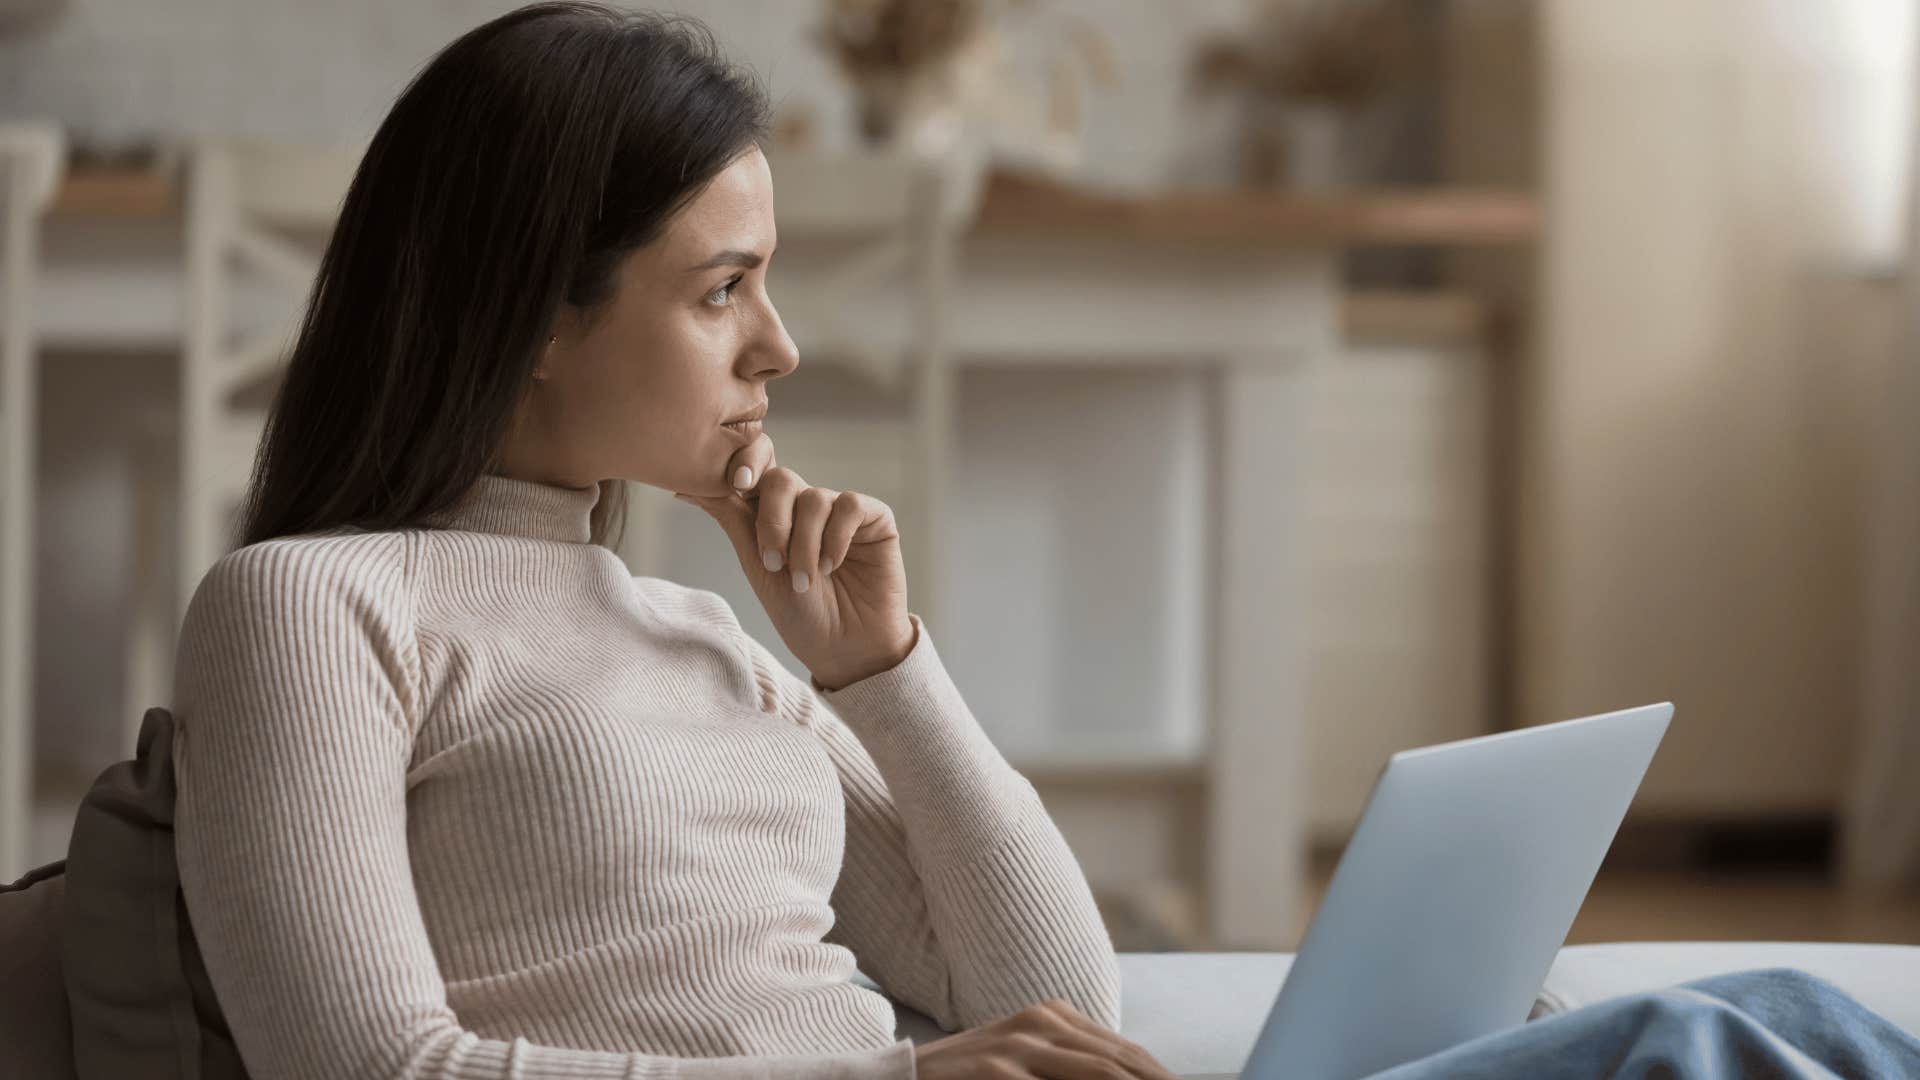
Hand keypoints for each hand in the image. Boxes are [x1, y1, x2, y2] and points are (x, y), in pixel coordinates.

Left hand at [674, 432, 913, 690]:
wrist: (844, 650)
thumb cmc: (800, 614)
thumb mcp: (757, 566)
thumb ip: (731, 519)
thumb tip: (685, 487)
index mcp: (776, 514)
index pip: (758, 470)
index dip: (746, 465)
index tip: (736, 485)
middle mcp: (808, 507)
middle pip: (782, 479)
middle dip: (772, 521)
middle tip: (773, 562)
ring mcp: (841, 511)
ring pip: (814, 499)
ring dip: (804, 545)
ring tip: (806, 581)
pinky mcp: (876, 520)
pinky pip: (850, 505)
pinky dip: (836, 537)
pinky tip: (833, 565)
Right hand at [914, 999, 1180, 1079]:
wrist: (901, 1079)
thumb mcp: (1024, 1065)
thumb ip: (1069, 1070)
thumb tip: (1129, 1077)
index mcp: (1053, 1016)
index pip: (1126, 1052)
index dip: (1161, 1078)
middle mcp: (1040, 1022)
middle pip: (1121, 1063)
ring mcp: (1018, 1046)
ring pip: (1099, 1075)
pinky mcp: (997, 1072)